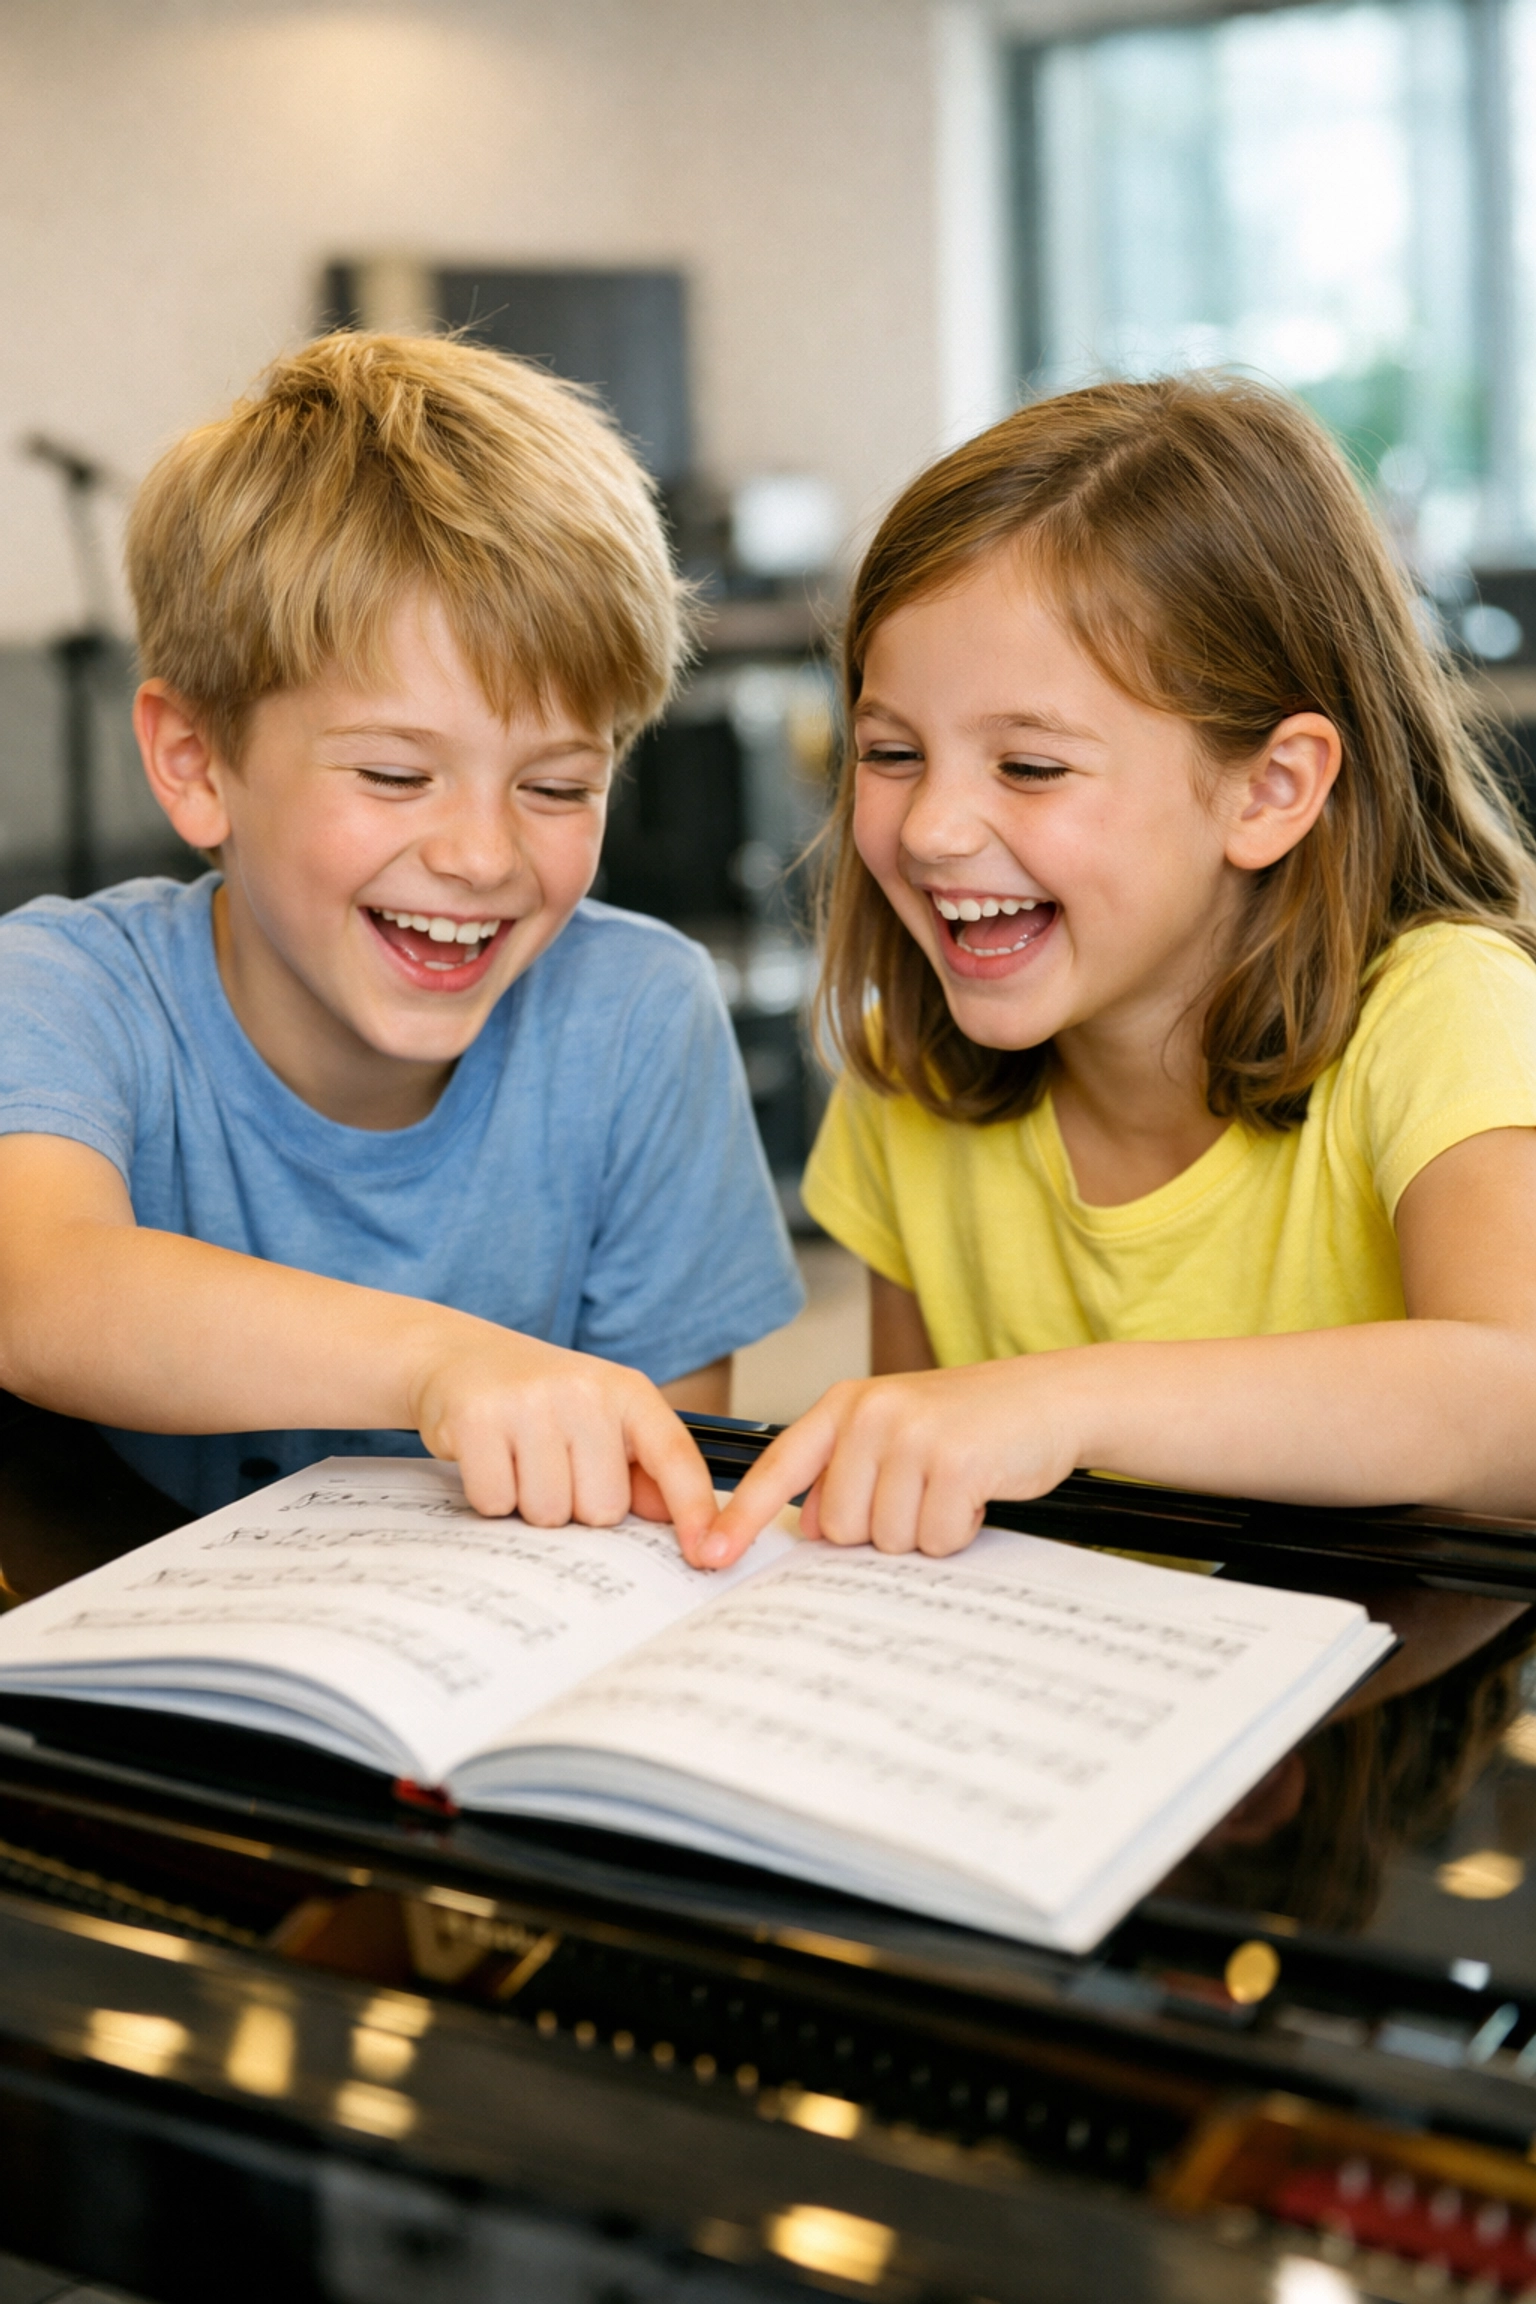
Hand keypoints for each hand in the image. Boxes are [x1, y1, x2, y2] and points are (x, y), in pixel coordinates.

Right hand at [407, 1323, 717, 1557]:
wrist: (459, 1355)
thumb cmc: (541, 1400)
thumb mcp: (602, 1421)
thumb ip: (644, 1472)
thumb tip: (686, 1526)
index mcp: (627, 1391)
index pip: (675, 1457)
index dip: (694, 1511)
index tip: (708, 1556)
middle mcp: (584, 1390)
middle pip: (603, 1510)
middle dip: (576, 1507)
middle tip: (553, 1467)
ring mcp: (530, 1402)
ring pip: (549, 1514)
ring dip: (530, 1505)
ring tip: (519, 1461)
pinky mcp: (478, 1418)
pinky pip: (496, 1504)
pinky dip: (489, 1497)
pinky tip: (490, 1459)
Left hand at [702, 1358, 1082, 1565]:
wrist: (1052, 1398)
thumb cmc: (972, 1422)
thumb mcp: (897, 1429)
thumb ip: (846, 1469)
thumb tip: (804, 1530)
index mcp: (844, 1406)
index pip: (779, 1468)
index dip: (742, 1519)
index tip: (710, 1556)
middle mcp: (871, 1413)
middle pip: (838, 1527)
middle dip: (880, 1529)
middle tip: (920, 1492)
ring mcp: (912, 1435)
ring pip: (887, 1539)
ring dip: (924, 1531)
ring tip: (951, 1488)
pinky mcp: (955, 1462)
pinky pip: (935, 1539)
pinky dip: (959, 1531)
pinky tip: (977, 1494)